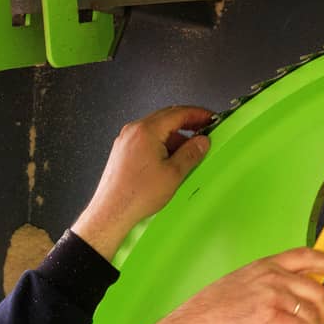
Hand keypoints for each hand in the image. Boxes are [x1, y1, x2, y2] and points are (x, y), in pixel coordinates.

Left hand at [72, 105, 214, 257]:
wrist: (113, 210)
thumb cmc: (139, 193)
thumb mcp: (174, 173)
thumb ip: (191, 153)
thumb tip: (203, 141)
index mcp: (147, 131)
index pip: (178, 113)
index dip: (198, 114)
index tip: (211, 118)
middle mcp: (134, 130)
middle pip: (166, 117)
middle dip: (188, 122)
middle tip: (204, 130)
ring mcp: (126, 139)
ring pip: (156, 128)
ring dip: (175, 135)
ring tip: (189, 151)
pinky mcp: (123, 150)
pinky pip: (147, 138)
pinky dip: (162, 143)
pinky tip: (171, 158)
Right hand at [149, 249, 323, 323]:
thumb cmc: (211, 314)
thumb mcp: (240, 285)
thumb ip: (267, 286)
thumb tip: (290, 300)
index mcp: (264, 267)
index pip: (305, 256)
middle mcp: (271, 278)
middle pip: (317, 291)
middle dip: (323, 313)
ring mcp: (273, 298)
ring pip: (313, 315)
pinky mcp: (273, 320)